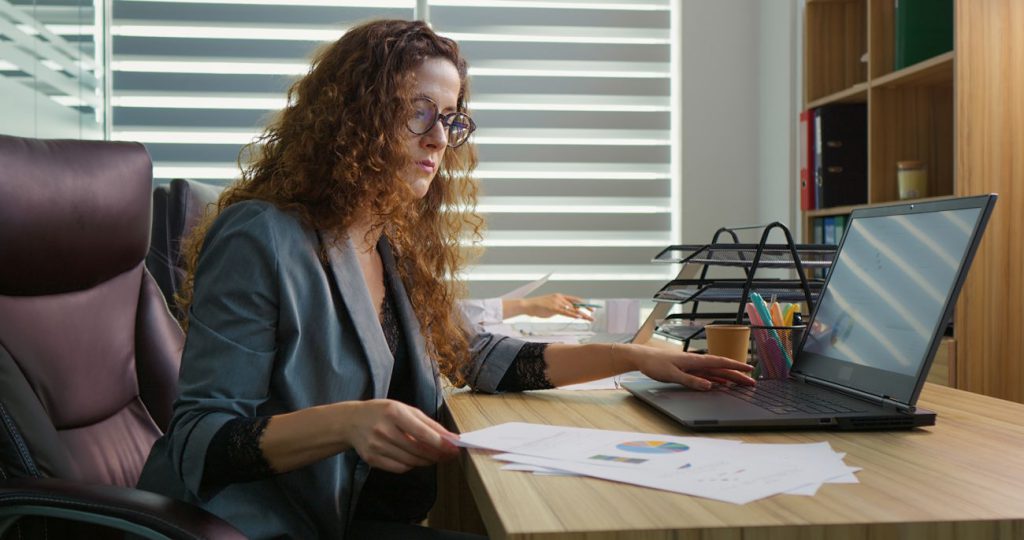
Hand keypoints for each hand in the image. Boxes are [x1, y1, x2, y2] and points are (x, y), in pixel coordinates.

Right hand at [342, 399, 459, 472]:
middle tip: (449, 455)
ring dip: (426, 461)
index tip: (454, 448)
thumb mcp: (404, 408)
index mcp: (394, 413)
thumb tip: (448, 437)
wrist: (351, 421)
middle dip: (437, 455)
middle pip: (418, 450)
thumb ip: (426, 422)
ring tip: (434, 457)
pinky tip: (415, 459)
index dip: (441, 443)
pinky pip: (399, 468)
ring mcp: (377, 446)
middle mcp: (384, 430)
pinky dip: (411, 466)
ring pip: (410, 461)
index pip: (422, 433)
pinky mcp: (372, 459)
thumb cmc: (382, 412)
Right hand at [518, 293, 594, 320]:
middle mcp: (560, 298)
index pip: (575, 299)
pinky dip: (572, 315)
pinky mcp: (553, 308)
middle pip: (576, 304)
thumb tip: (564, 312)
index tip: (590, 308)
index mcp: (560, 296)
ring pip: (572, 309)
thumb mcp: (551, 306)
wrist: (528, 305)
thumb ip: (559, 308)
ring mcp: (557, 302)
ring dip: (581, 314)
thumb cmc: (539, 307)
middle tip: (593, 313)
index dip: (583, 304)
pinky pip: (565, 312)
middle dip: (585, 309)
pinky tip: (579, 317)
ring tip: (588, 318)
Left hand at [623, 343, 755, 389]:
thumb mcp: (672, 374)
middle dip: (738, 374)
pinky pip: (707, 375)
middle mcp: (697, 362)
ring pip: (716, 372)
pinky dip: (717, 379)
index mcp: (695, 360)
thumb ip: (691, 380)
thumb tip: (710, 386)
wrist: (642, 357)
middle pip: (722, 368)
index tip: (750, 370)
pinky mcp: (688, 370)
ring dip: (729, 377)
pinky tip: (723, 383)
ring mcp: (693, 366)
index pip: (720, 363)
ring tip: (743, 383)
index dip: (736, 366)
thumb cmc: (655, 364)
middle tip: (752, 382)